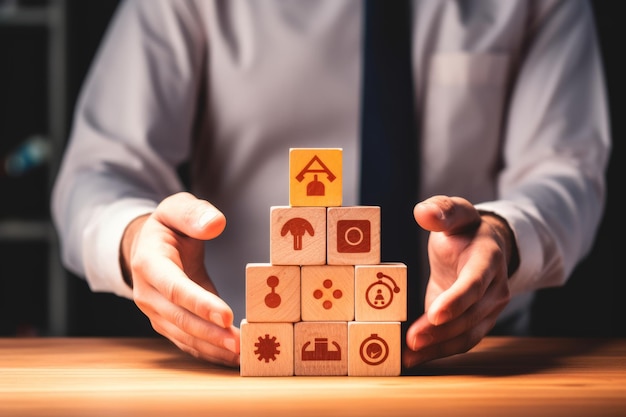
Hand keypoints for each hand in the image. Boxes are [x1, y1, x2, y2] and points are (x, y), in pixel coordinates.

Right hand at [121, 192, 239, 366]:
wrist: (147, 245)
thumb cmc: (168, 226)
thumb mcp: (177, 208)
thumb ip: (194, 213)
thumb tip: (215, 223)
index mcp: (149, 262)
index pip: (175, 288)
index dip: (200, 303)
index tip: (226, 315)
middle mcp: (147, 292)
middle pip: (179, 318)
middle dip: (210, 334)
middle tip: (240, 343)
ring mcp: (155, 311)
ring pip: (183, 335)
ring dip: (212, 347)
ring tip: (242, 355)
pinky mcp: (167, 322)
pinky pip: (187, 341)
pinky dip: (208, 351)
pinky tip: (231, 357)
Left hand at [403, 195, 513, 367]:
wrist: (486, 247)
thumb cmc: (465, 230)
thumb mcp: (456, 212)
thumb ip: (442, 211)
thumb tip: (423, 212)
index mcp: (488, 259)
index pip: (474, 283)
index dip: (456, 300)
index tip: (434, 314)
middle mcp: (494, 289)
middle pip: (469, 316)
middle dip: (440, 330)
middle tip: (410, 341)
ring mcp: (488, 310)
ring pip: (466, 335)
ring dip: (438, 347)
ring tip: (409, 356)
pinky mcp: (475, 323)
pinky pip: (460, 341)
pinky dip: (438, 352)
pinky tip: (414, 359)